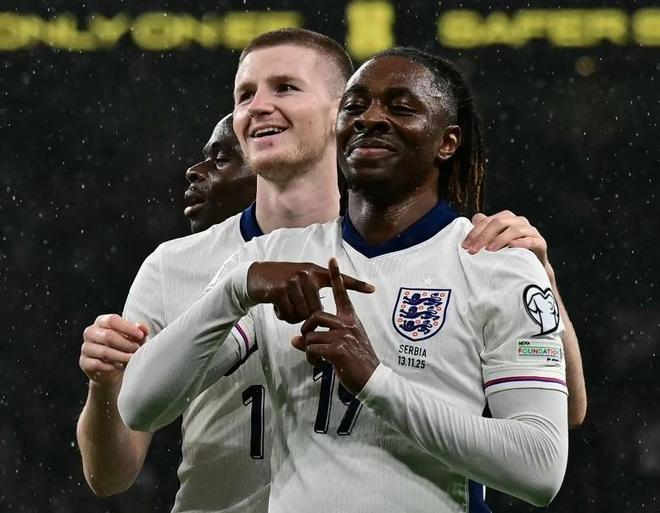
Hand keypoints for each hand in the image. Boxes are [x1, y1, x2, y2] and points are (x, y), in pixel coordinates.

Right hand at [80, 314, 147, 385]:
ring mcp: (86, 347)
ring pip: (103, 351)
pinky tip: (118, 366)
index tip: (140, 335)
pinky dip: (110, 366)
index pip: (112, 320)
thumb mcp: (136, 338)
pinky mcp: (84, 362)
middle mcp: (90, 332)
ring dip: (120, 356)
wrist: (115, 370)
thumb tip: (142, 327)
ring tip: (131, 358)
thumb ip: (141, 331)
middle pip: (108, 336)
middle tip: (136, 349)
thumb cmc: (126, 348)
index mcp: (102, 321)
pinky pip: (96, 364)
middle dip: (125, 344)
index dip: (127, 328)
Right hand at [247, 261, 374, 323]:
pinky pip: (289, 315)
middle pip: (317, 310)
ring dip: (293, 316)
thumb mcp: (299, 279)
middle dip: (306, 316)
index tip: (373, 289)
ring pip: (303, 314)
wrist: (255, 278)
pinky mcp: (280, 290)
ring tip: (285, 306)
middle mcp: (306, 274)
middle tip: (293, 308)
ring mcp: (293, 281)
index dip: (357, 284)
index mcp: (314, 272)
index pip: (339, 279)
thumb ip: (314, 288)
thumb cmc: (280, 282)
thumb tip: (324, 310)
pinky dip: (283, 316)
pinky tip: (277, 306)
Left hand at [291, 258, 379, 393]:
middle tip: (306, 340)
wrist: (372, 379)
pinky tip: (320, 365)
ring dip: (308, 349)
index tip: (332, 259)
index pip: (343, 294)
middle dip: (306, 328)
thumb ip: (321, 339)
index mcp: (351, 320)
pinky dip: (312, 358)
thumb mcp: (342, 346)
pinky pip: (313, 349)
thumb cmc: (357, 363)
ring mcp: (343, 336)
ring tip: (316, 359)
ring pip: (311, 335)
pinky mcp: (338, 350)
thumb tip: (297, 340)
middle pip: (315, 315)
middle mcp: (347, 324)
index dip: (337, 276)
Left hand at [462, 210, 548, 267]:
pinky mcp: (540, 243)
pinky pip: (531, 240)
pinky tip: (511, 246)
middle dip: (484, 236)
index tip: (465, 246)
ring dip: (500, 239)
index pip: (487, 221)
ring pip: (515, 229)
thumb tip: (474, 218)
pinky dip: (521, 242)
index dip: (474, 232)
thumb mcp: (493, 242)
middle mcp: (518, 221)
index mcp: (505, 218)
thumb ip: (484, 231)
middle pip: (499, 222)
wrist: (530, 268)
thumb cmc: (508, 253)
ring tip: (489, 250)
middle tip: (473, 250)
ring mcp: (530, 231)